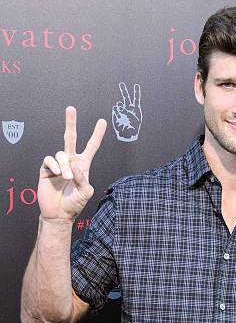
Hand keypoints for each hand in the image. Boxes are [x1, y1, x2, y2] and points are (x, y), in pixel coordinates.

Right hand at [38, 106, 106, 221]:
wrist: (58, 214)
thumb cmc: (74, 204)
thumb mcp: (85, 193)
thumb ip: (83, 180)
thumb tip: (76, 167)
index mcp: (83, 166)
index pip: (91, 147)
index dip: (97, 135)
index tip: (102, 121)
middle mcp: (71, 162)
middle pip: (70, 138)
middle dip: (71, 123)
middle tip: (71, 108)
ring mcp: (58, 165)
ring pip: (61, 153)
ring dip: (65, 165)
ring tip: (67, 177)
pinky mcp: (46, 169)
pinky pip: (49, 159)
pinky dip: (54, 165)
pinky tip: (57, 173)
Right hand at [112, 82, 141, 141]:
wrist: (127, 136)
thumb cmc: (133, 129)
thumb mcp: (133, 118)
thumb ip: (127, 111)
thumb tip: (120, 106)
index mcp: (135, 110)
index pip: (136, 99)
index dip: (136, 92)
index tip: (136, 85)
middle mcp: (129, 109)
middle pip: (126, 98)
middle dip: (124, 91)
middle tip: (121, 84)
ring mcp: (122, 112)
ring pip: (120, 104)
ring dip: (120, 106)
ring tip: (121, 109)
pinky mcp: (117, 115)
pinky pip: (115, 109)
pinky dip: (116, 110)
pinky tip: (117, 111)